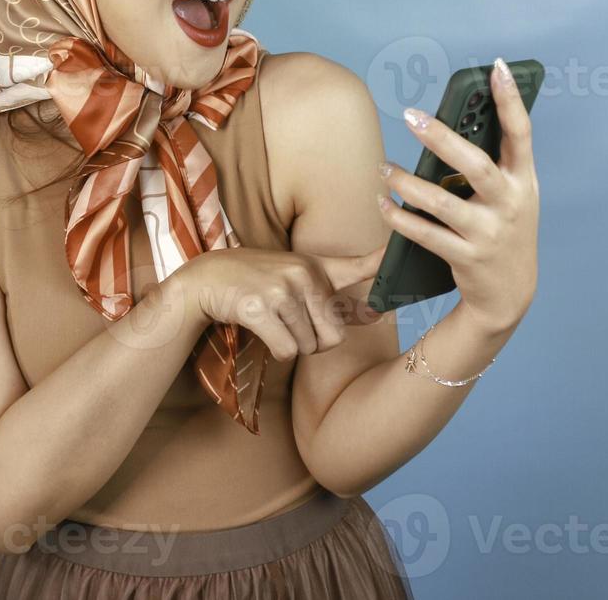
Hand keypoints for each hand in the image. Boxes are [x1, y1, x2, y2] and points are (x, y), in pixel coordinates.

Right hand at [177, 245, 386, 361]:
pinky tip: (262, 331)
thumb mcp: (296, 280)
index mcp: (315, 267)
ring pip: (307, 346)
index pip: (360, 266)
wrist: (205, 280)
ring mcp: (281, 290)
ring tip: (272, 323)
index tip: (402, 255)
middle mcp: (303, 274)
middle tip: (293, 328)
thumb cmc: (255, 282)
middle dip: (315, 343)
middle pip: (334, 336)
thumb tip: (377, 314)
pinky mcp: (260, 308)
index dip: (385, 263)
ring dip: (290, 346)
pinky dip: (276, 351)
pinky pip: (286, 350)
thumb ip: (336, 300)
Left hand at [378, 58, 539, 331]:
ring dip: (407, 183)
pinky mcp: (466, 257)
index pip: (521, 133)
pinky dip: (399, 218)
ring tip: (384, 168)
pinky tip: (383, 204)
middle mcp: (511, 205)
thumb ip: (491, 164)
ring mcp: (488, 233)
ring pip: (441, 203)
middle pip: (475, 165)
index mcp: (524, 181)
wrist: (510, 294)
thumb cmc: (504, 229)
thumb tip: (451, 123)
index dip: (511, 100)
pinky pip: (425, 234)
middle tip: (410, 115)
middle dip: (442, 139)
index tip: (497, 67)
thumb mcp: (511, 195)